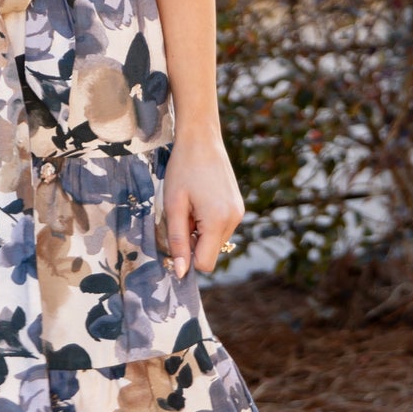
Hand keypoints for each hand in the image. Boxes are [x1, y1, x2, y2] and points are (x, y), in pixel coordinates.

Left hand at [163, 130, 243, 278]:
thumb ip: (177, 241)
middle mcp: (234, 220)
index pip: (205, 264)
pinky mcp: (239, 206)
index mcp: (218, 222)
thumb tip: (180, 272)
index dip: (187, 257)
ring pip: (215, 241)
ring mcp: (239, 213)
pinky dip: (208, 222)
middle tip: (182, 214)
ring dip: (200, 231)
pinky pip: (221, 227)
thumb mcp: (173, 206)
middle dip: (193, 241)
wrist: (202, 139)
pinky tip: (201, 201)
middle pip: (210, 252)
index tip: (175, 238)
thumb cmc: (182, 169)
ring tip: (191, 205)